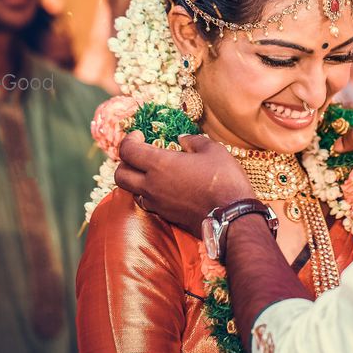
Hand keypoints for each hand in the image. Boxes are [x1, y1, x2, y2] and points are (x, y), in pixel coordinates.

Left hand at [114, 130, 254, 237]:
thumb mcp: (213, 150)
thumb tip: (183, 139)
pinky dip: (149, 193)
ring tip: (151, 171)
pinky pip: (147, 202)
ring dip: (135, 179)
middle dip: (124, 162)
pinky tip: (165, 187)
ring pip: (131, 191)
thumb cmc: (224, 179)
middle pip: (120, 175)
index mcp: (159, 165)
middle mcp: (152, 185)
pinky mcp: (166, 216)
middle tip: (140, 154)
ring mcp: (157, 203)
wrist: (232, 217)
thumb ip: (194, 141)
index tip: (140, 135)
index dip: (129, 139)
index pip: (127, 151)